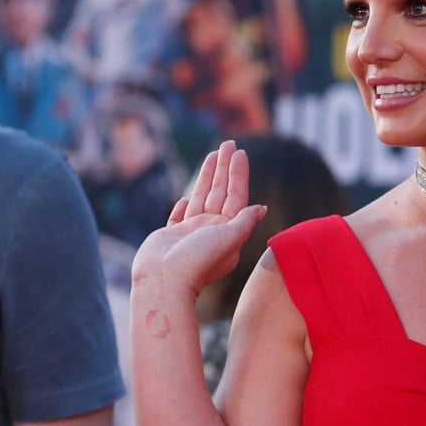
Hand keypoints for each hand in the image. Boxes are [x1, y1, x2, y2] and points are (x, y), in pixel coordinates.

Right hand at [131, 140, 265, 299]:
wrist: (164, 282)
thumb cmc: (199, 260)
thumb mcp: (229, 238)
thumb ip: (244, 221)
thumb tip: (261, 208)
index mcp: (228, 230)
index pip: (237, 195)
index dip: (239, 173)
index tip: (240, 152)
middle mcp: (212, 229)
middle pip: (221, 191)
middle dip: (224, 167)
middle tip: (228, 143)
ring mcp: (191, 232)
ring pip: (201, 197)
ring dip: (207, 177)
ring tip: (212, 155)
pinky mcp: (171, 236)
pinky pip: (180, 216)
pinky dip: (183, 206)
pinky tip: (187, 196)